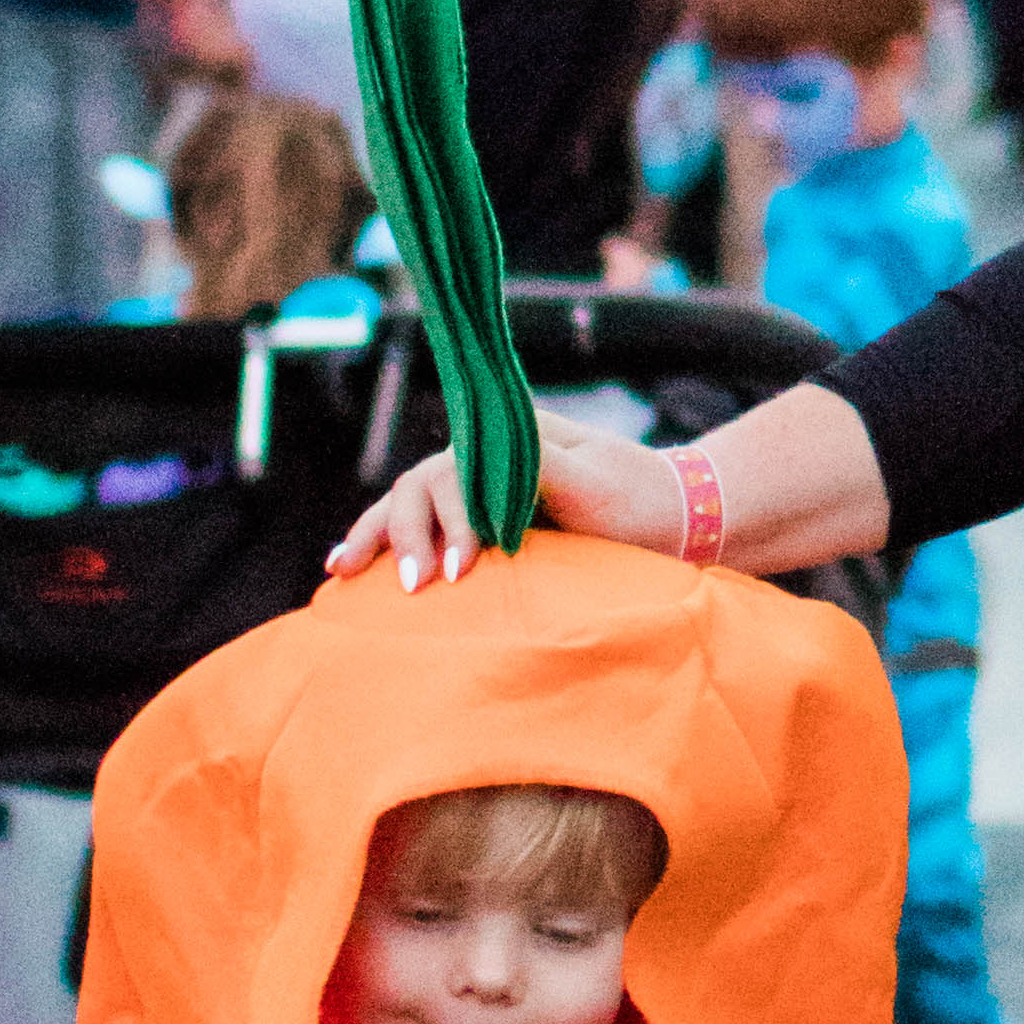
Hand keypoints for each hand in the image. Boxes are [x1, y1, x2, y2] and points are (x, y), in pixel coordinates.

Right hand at [331, 415, 689, 592]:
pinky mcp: (486, 524)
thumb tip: (472, 470)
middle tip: (414, 585)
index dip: (443, 518)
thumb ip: (533, 468)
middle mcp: (486, 459)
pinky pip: (426, 530)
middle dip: (404, 535)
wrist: (680, 520)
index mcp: (507, 439)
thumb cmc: (640, 500)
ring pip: (410, 506)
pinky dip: (388, 545)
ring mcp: (483, 492)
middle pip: (418, 488)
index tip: (460, 567)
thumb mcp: (591, 481)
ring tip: (343, 574)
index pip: (447, 471)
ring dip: (378, 537)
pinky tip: (354, 568)